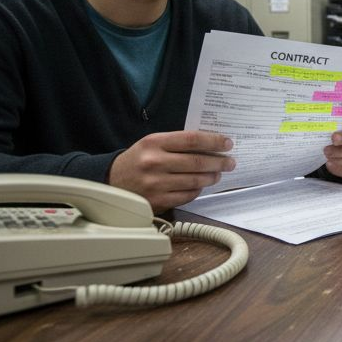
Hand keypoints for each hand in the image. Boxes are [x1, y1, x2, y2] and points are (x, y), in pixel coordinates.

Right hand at [108, 130, 234, 212]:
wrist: (111, 181)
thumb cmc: (137, 160)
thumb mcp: (151, 144)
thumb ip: (177, 143)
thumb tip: (210, 146)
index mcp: (154, 143)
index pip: (192, 140)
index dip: (214, 141)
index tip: (227, 143)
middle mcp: (155, 162)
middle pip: (197, 162)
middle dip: (219, 162)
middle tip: (230, 162)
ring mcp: (156, 183)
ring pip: (195, 181)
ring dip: (211, 177)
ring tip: (217, 174)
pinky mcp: (158, 201)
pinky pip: (188, 196)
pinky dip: (198, 190)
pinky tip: (201, 185)